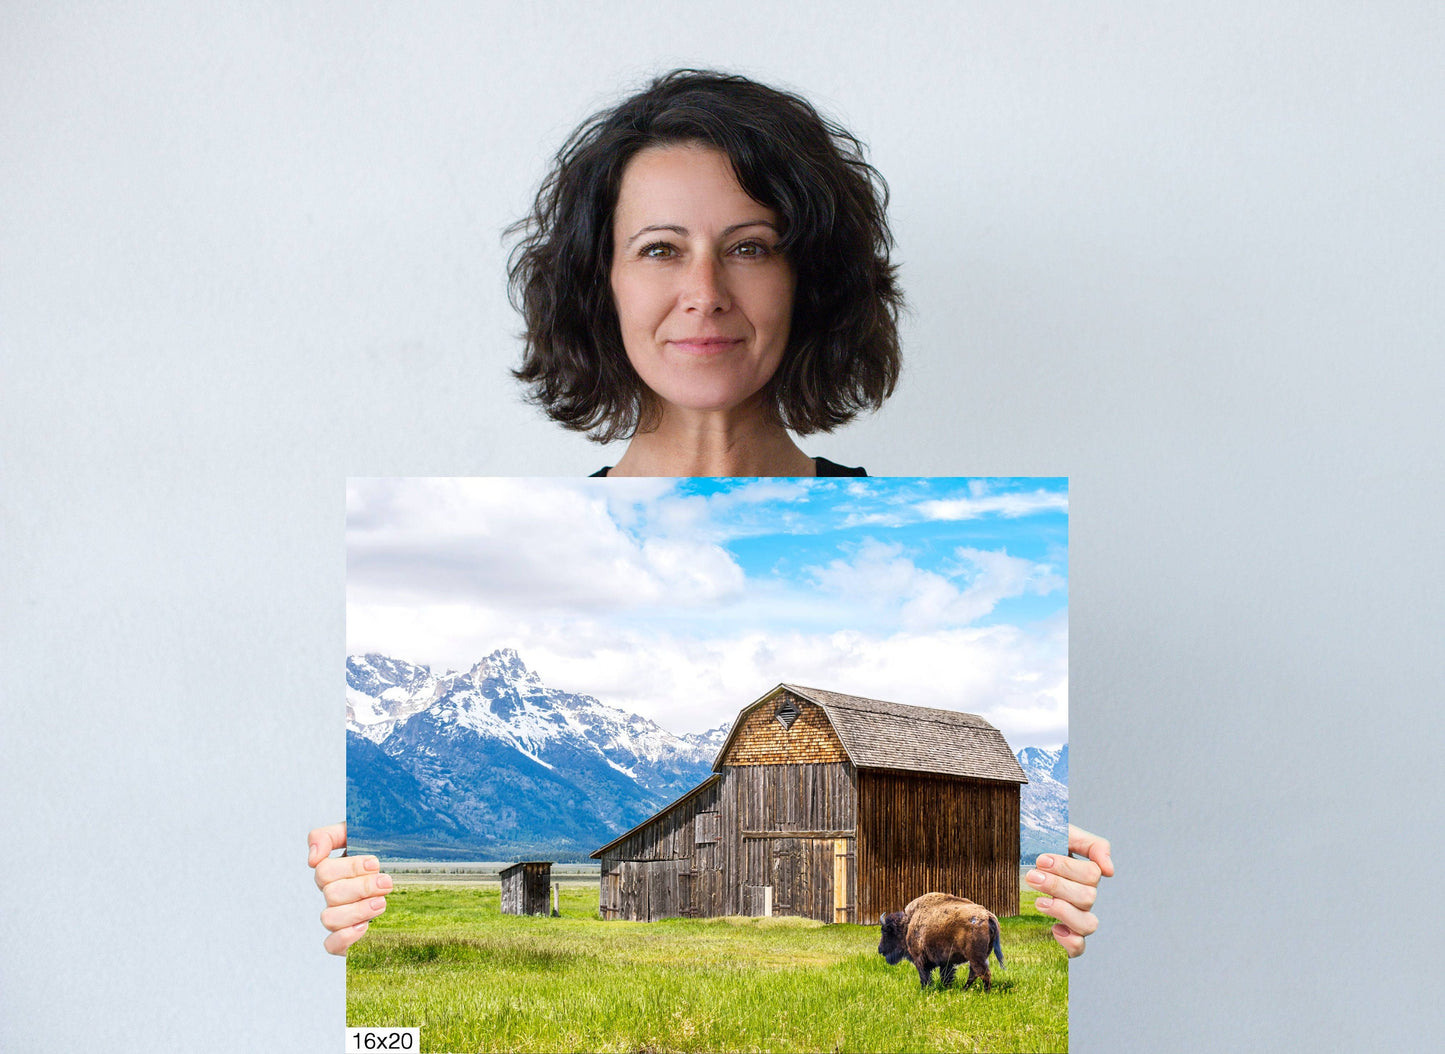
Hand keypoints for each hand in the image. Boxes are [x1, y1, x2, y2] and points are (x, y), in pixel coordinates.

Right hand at [308, 821, 391, 954]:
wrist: (418, 876)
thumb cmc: (389, 853)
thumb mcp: (363, 834)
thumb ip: (330, 836)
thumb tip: (312, 858)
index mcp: (336, 872)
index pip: (323, 870)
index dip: (349, 867)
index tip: (375, 863)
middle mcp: (335, 895)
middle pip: (331, 894)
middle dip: (362, 887)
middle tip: (387, 883)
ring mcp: (340, 918)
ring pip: (329, 918)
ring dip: (357, 910)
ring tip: (382, 903)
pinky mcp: (348, 940)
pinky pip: (331, 945)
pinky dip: (346, 937)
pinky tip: (366, 927)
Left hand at [1027, 824, 1112, 957]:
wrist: (1006, 860)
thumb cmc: (1033, 847)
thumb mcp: (1061, 835)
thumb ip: (1091, 844)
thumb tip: (1110, 870)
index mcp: (1084, 874)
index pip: (1092, 874)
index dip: (1068, 868)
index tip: (1041, 859)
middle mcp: (1083, 898)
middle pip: (1088, 897)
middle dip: (1057, 885)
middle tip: (1032, 876)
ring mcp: (1075, 919)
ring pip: (1088, 924)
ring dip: (1063, 911)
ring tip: (1039, 902)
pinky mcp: (1063, 938)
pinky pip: (1079, 948)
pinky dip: (1069, 940)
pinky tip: (1053, 928)